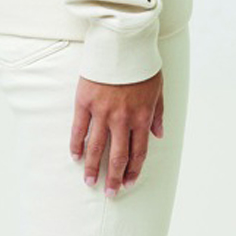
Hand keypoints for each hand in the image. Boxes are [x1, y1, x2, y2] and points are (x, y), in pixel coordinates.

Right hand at [70, 70, 163, 195]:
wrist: (122, 43)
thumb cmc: (142, 64)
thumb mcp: (158, 89)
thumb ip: (159, 114)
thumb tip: (159, 135)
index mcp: (141, 117)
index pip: (138, 152)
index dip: (133, 171)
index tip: (129, 183)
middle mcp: (122, 119)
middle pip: (117, 156)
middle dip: (114, 178)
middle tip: (110, 193)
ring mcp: (102, 112)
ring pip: (96, 147)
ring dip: (93, 167)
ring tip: (89, 182)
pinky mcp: (84, 102)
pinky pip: (79, 129)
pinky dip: (77, 144)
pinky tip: (76, 156)